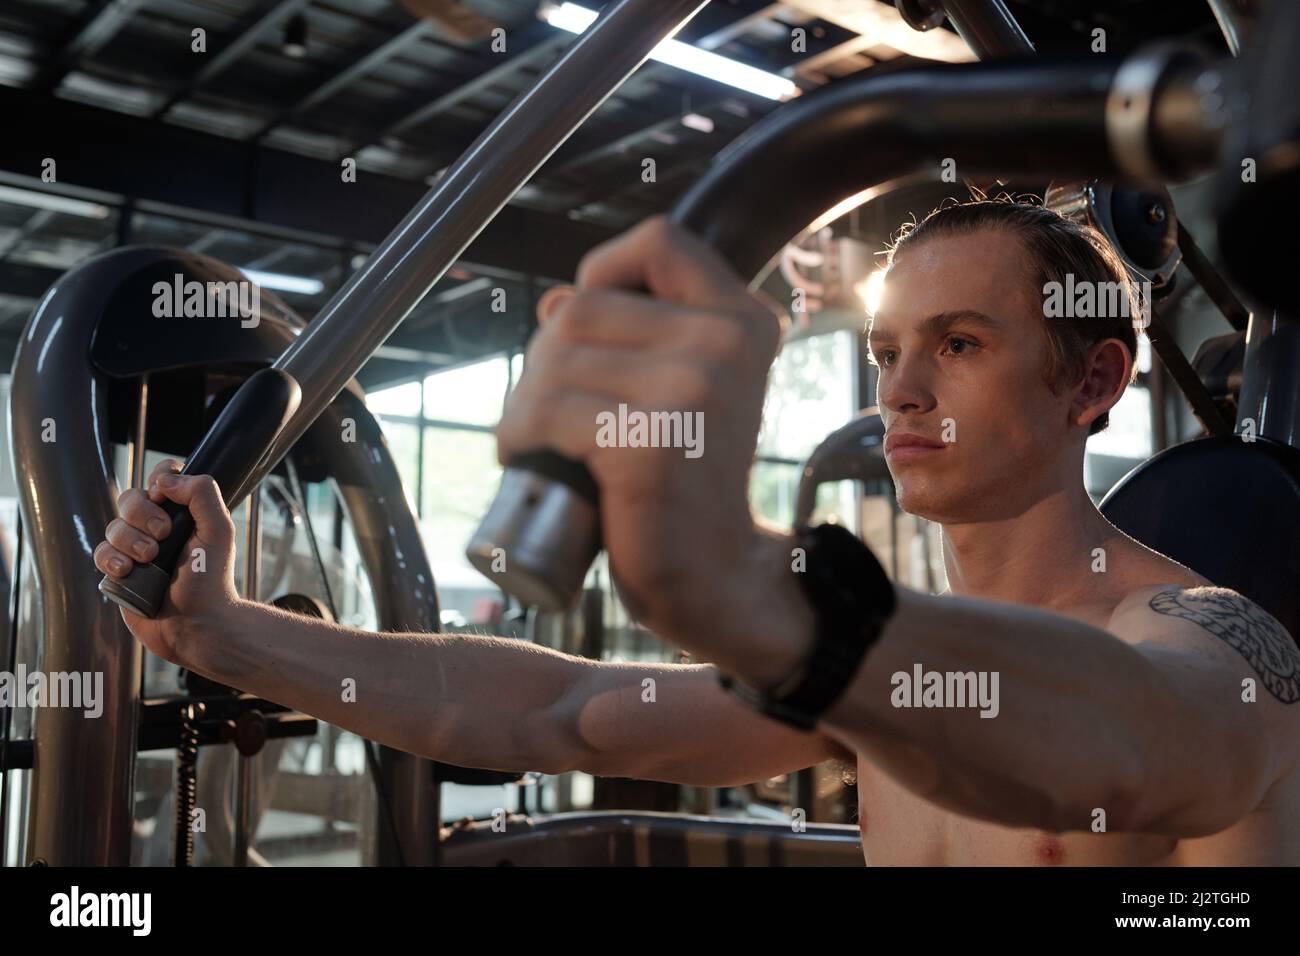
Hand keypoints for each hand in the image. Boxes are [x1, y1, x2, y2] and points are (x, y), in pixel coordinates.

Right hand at [94, 459, 240, 665]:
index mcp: (183, 514)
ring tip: (150, 559)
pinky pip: (100, 552)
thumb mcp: (218, 531)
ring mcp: (136, 549)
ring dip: (131, 540)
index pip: (162, 478)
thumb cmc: (211, 580)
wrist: (196, 624)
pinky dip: (112, 559)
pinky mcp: (119, 571)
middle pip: (130, 497)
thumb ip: (202, 495)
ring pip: (114, 526)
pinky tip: (128, 571)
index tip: (167, 499)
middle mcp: (157, 528)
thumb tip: (165, 480)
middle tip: (164, 535)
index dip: (160, 481)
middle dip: (143, 514)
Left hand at [496, 216, 801, 668]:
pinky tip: (534, 463)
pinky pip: (547, 412)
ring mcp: (692, 390)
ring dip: (523, 404)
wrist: (715, 576)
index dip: (605, 271)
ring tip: (539, 445)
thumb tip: (558, 299)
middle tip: (553, 418)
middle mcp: (728, 343)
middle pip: (583, 305)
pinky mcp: (649, 442)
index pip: (659, 240)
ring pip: (554, 357)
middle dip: (545, 359)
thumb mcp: (680, 391)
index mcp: (744, 321)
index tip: (593, 332)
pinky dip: (520, 438)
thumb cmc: (683, 484)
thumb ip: (635, 334)